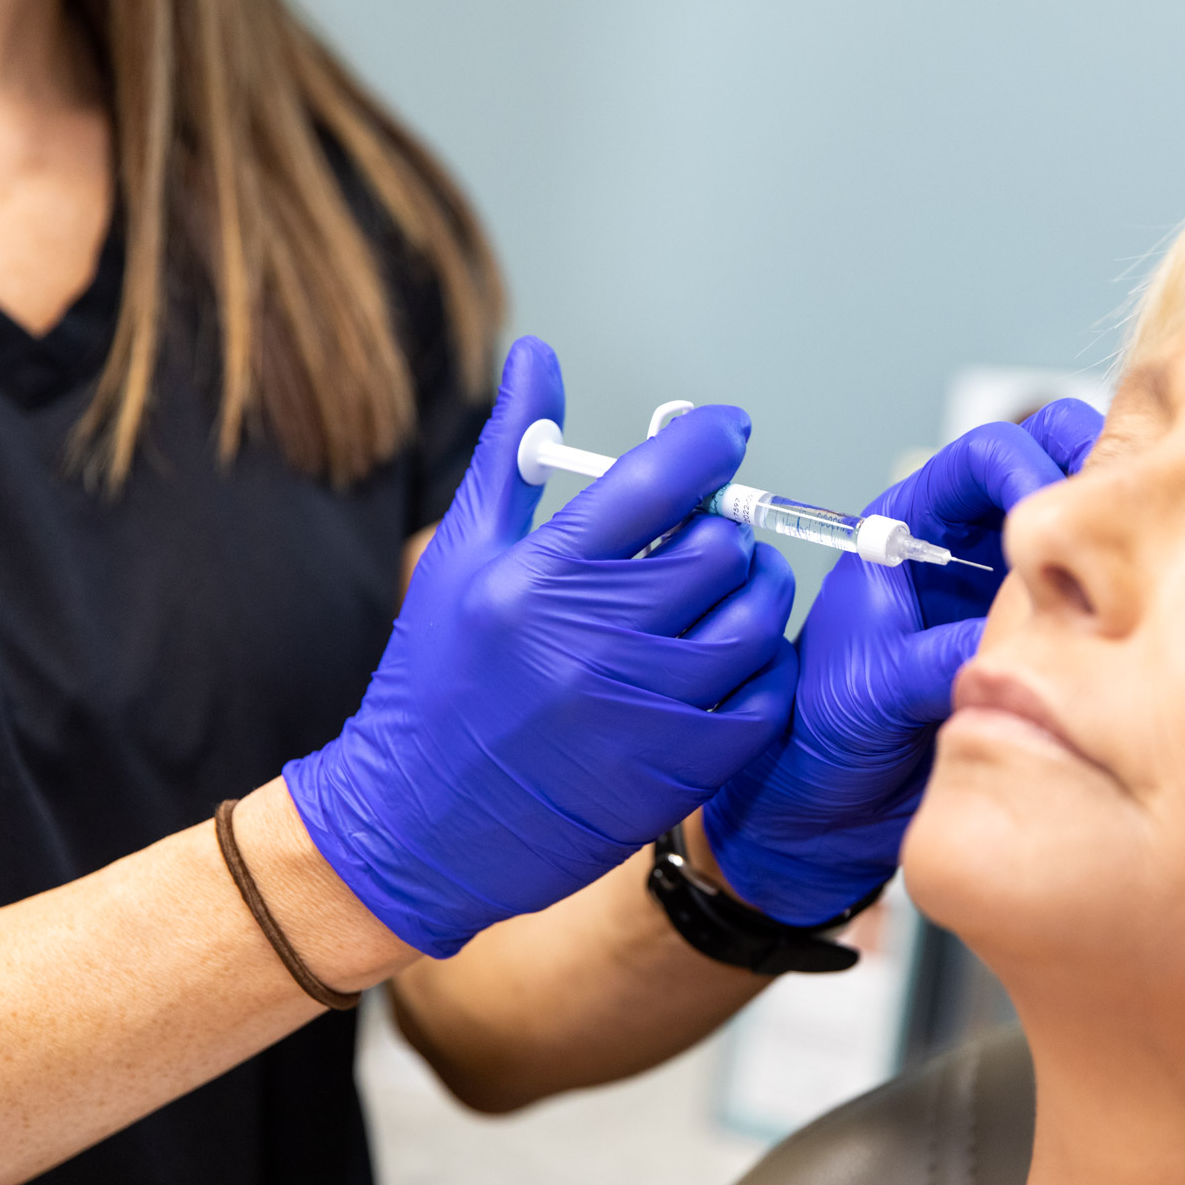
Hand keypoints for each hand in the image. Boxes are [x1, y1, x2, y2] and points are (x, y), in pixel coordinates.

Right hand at [286, 338, 798, 956]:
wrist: (418, 828)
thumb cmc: (436, 683)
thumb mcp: (459, 558)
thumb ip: (511, 453)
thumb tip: (538, 356)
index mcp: (541, 575)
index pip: (662, 477)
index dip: (711, 440)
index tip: (724, 433)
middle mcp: (595, 638)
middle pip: (722, 544)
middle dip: (724, 526)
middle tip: (705, 533)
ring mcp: (644, 708)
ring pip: (756, 616)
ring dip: (753, 591)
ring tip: (721, 592)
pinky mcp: (679, 769)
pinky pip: (767, 695)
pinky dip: (762, 667)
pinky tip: (728, 660)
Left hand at [702, 399, 1103, 923]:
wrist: (825, 811)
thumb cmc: (822, 735)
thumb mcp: (878, 686)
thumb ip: (944, 652)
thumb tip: (1026, 635)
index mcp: (907, 527)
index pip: (987, 453)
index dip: (1032, 466)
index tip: (1057, 515)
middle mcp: (963, 546)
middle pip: (1051, 467)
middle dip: (1093, 484)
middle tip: (1121, 533)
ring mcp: (1004, 589)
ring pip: (1082, 533)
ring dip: (1112, 546)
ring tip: (1130, 587)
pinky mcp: (1036, 636)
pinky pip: (1092, 601)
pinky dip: (1118, 606)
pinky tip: (1129, 638)